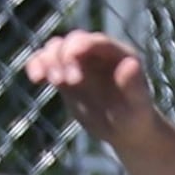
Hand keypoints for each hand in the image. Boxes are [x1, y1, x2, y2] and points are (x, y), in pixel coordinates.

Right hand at [26, 30, 154, 147]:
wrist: (125, 133)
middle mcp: (96, 52)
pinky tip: (36, 78)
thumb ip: (134, 86)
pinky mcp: (64, 72)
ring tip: (54, 81)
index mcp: (117, 54)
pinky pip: (45, 62)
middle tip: (66, 81)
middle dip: (65, 56)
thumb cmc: (136, 119)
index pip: (97, 42)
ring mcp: (78, 61)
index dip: (82, 45)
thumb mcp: (138, 105)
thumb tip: (131, 64)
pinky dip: (37, 66)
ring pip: (56, 49)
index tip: (72, 56)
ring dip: (49, 60)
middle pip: (73, 42)